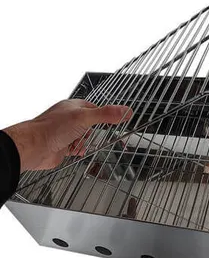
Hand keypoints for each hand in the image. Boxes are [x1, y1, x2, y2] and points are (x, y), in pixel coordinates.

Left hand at [3, 99, 130, 171]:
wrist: (35, 147)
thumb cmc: (52, 129)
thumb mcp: (84, 118)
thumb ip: (106, 115)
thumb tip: (125, 111)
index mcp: (73, 107)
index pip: (95, 108)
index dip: (105, 115)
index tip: (116, 120)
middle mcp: (69, 118)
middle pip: (91, 124)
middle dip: (94, 132)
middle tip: (97, 134)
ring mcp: (66, 132)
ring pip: (85, 137)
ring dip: (86, 142)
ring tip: (81, 143)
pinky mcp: (63, 145)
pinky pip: (77, 148)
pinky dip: (79, 150)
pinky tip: (77, 150)